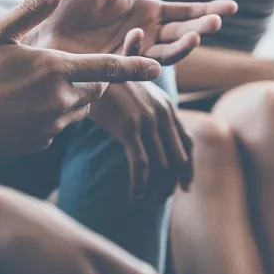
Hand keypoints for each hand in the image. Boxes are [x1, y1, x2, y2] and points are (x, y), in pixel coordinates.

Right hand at [0, 0, 161, 177]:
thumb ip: (33, 7)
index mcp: (54, 70)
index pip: (108, 68)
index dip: (135, 65)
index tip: (158, 65)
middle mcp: (59, 101)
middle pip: (96, 90)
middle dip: (95, 78)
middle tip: (75, 66)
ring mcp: (49, 126)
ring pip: (78, 108)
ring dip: (73, 95)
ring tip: (41, 83)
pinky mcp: (38, 144)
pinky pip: (57, 125)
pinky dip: (52, 113)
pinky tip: (22, 105)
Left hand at [26, 0, 238, 64]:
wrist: (40, 28)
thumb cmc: (68, 1)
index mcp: (148, 11)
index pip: (186, 12)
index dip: (208, 9)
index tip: (232, 7)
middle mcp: (146, 34)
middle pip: (184, 33)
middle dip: (202, 27)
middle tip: (217, 21)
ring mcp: (133, 53)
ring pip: (167, 53)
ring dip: (183, 46)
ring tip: (197, 35)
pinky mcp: (116, 67)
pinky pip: (134, 61)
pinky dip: (138, 49)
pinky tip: (137, 33)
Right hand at [90, 82, 193, 202]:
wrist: (85, 71)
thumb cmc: (106, 84)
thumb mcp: (135, 93)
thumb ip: (148, 112)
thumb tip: (153, 141)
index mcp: (167, 106)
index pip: (187, 144)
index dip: (188, 168)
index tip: (185, 187)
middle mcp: (162, 113)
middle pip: (177, 159)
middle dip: (171, 184)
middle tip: (160, 200)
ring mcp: (146, 121)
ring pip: (161, 166)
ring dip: (155, 189)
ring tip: (146, 202)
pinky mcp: (128, 128)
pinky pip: (141, 166)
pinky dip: (140, 185)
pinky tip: (134, 196)